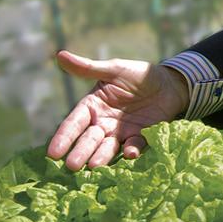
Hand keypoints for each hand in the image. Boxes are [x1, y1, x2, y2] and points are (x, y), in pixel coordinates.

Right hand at [46, 51, 189, 170]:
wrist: (169, 83)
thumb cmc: (137, 75)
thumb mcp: (114, 69)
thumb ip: (88, 68)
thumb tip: (59, 55)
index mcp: (91, 107)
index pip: (74, 123)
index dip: (63, 137)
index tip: (53, 153)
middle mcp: (102, 123)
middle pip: (88, 139)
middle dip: (80, 152)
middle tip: (71, 166)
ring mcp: (120, 133)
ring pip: (107, 147)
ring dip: (101, 157)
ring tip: (94, 167)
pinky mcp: (140, 137)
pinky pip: (135, 145)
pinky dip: (131, 150)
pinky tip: (130, 153)